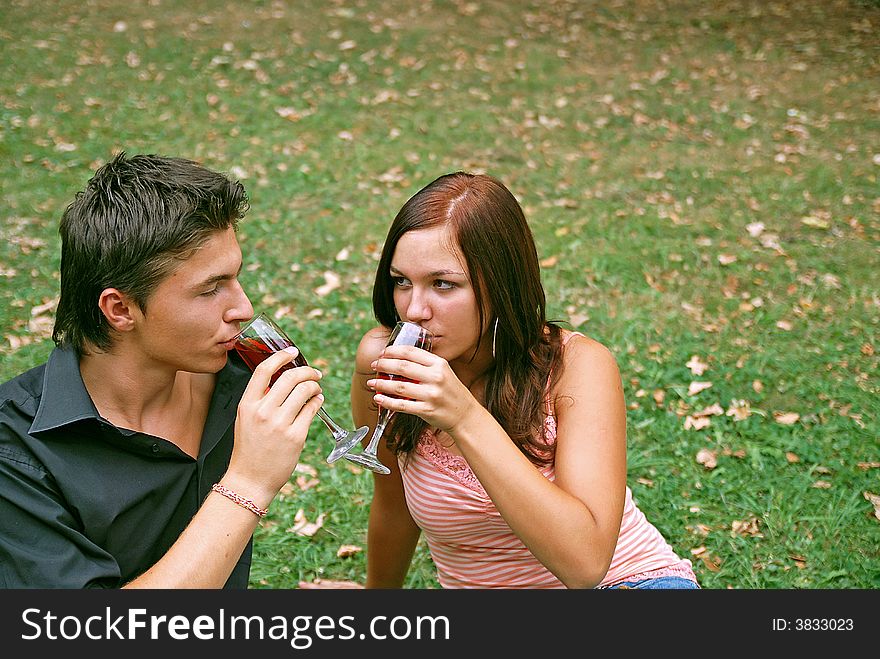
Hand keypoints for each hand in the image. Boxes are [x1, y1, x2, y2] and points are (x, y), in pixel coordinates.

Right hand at [225, 347, 323, 505]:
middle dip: (307, 371)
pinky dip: (318, 401)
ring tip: (316, 388)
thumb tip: (281, 379)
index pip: (264, 370)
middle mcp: (263, 411)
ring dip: (315, 385)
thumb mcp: (245, 419)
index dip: (281, 356)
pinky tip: (317, 401)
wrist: (250, 480)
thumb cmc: (249, 449)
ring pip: (305, 391)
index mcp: (247, 405)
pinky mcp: (296, 436)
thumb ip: (259, 399)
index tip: (293, 351)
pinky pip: (312, 409)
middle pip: (290, 377)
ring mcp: (280, 424)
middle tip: (314, 373)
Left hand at [368, 344, 477, 433]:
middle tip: (374, 365)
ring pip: (399, 386)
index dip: (393, 351)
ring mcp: (431, 395)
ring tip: (372, 382)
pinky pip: (402, 405)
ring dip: (381, 384)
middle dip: (384, 365)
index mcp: (439, 364)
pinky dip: (387, 402)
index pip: (411, 352)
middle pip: (402, 367)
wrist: (466, 415)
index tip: (382, 353)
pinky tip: (378, 398)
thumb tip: (398, 360)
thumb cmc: (452, 392)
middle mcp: (436, 377)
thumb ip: (425, 365)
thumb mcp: (444, 372)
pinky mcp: (427, 410)